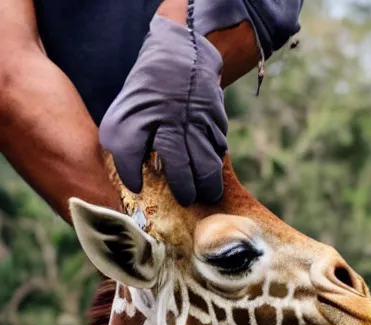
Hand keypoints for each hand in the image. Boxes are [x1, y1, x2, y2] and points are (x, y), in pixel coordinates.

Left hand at [99, 15, 227, 205]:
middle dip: (184, 191)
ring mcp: (195, 119)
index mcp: (138, 115)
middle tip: (187, 201)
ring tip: (208, 195)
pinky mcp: (215, 117)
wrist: (180, 52)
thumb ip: (127, 144)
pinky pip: (219, 147)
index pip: (128, 153)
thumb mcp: (127, 111)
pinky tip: (213, 168)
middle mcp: (167, 119)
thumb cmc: (148, 91)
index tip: (137, 188)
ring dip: (208, 184)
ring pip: (206, 163)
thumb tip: (138, 182)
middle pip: (179, 168)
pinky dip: (217, 161)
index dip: (131, 175)